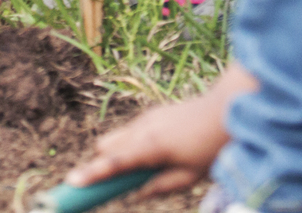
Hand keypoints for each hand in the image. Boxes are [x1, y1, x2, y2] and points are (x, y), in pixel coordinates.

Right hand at [61, 95, 222, 200]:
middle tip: (115, 182)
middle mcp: (143, 127)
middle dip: (103, 164)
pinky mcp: (153, 113)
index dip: (92, 174)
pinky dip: (132, 144)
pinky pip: (131, 131)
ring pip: (117, 137)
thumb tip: (137, 194)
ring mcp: (147, 117)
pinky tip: (159, 152)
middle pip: (106, 146)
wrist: (229, 107)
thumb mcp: (191, 176)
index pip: (114, 163)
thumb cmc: (213, 146)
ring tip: (145, 168)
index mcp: (152, 146)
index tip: (72, 183)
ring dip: (118, 153)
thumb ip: (161, 186)